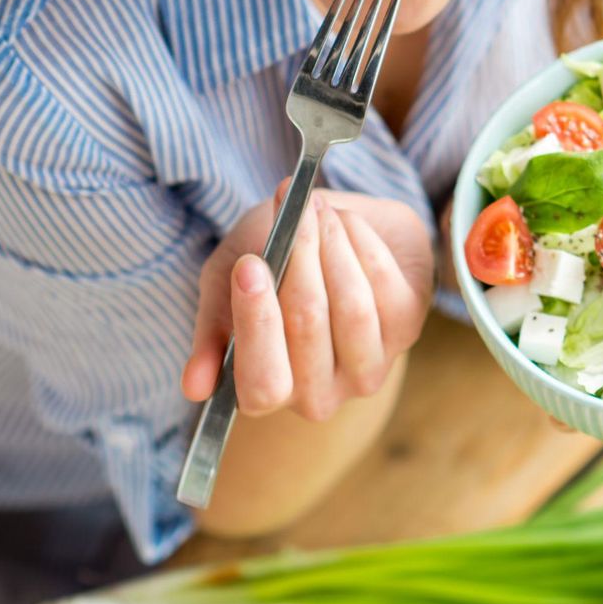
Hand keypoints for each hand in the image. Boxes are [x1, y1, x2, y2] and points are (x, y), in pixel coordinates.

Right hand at [181, 184, 433, 419]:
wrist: (333, 227)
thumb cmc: (272, 261)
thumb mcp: (227, 282)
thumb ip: (213, 325)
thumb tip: (193, 387)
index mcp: (267, 390)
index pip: (263, 384)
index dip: (257, 324)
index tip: (251, 264)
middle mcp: (321, 394)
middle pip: (308, 330)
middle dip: (300, 260)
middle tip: (294, 214)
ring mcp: (368, 367)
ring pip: (352, 308)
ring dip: (333, 246)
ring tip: (318, 209)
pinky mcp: (408, 331)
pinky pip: (386, 285)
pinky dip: (363, 242)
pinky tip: (347, 221)